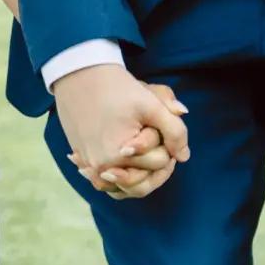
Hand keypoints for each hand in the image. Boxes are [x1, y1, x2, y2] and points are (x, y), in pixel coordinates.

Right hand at [55, 66, 188, 200]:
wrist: (80, 75)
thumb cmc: (118, 88)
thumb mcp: (152, 104)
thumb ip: (175, 130)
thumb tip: (184, 156)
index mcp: (120, 153)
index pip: (159, 162)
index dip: (169, 148)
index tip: (166, 133)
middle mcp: (102, 166)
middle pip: (142, 183)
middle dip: (156, 167)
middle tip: (161, 148)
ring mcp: (90, 166)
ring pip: (123, 190)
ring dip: (139, 178)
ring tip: (147, 160)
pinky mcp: (82, 161)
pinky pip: (104, 184)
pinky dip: (118, 180)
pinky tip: (127, 166)